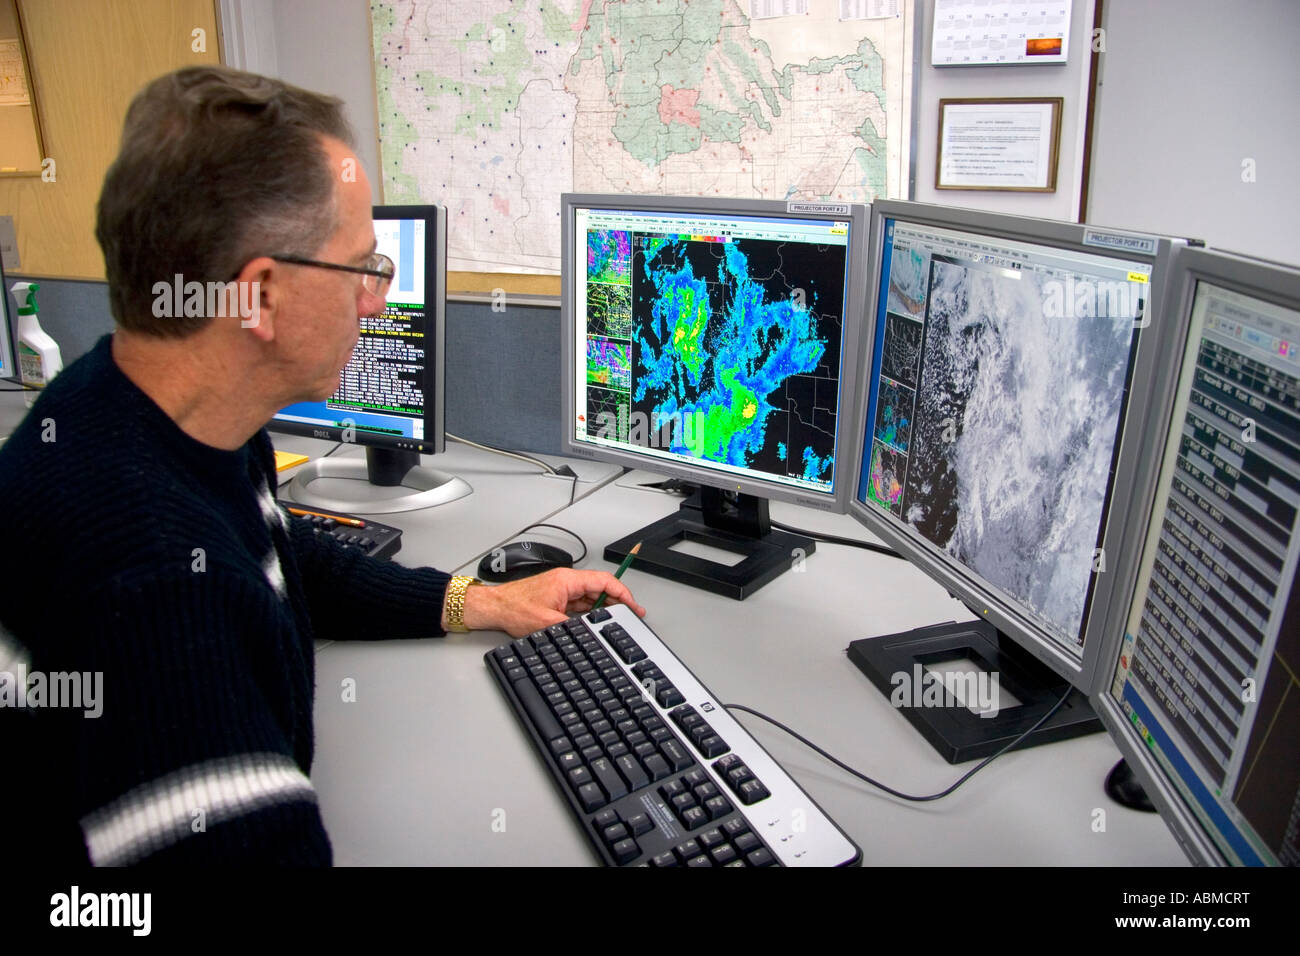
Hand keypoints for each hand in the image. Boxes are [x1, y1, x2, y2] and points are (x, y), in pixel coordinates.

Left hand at [449, 568, 646, 637]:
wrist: (494, 608)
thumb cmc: (513, 608)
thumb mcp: (548, 623)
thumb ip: (574, 627)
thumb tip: (592, 632)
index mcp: (567, 580)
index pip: (603, 581)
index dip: (622, 592)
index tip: (632, 605)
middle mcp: (566, 581)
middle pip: (599, 588)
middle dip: (616, 601)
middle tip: (630, 614)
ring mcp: (561, 589)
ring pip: (590, 596)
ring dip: (602, 608)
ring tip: (615, 620)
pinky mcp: (556, 598)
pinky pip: (579, 603)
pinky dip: (589, 612)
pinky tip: (594, 622)